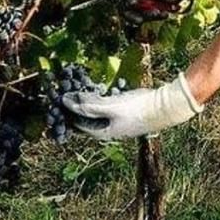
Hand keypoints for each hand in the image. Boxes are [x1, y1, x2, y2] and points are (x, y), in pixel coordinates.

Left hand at [61, 73, 202, 140]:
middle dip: (73, 107)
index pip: (76, 124)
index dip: (65, 113)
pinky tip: (95, 88)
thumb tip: (66, 100)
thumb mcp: (109, 106)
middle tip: (62, 92)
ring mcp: (116, 120)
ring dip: (85, 101)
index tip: (55, 99)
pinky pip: (104, 106)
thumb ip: (87, 104)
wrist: (163, 106)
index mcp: (102, 132)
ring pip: (94, 112)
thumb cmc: (136, 109)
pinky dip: (97, 98)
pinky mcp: (123, 111)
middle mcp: (107, 129)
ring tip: (75, 88)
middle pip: (84, 119)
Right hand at [118, 0, 202, 22]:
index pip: (121, 1)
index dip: (130, 13)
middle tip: (161, 15)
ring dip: (158, 10)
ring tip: (170, 9)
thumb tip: (131, 3)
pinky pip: (157, 2)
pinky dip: (165, 5)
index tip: (141, 20)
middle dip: (146, 13)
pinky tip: (173, 4)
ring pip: (147, 6)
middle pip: (134, 6)